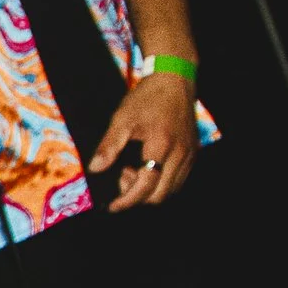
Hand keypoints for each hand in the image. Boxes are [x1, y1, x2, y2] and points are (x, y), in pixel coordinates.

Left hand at [89, 71, 198, 209]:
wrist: (174, 80)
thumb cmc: (147, 97)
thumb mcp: (122, 119)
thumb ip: (108, 146)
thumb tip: (95, 169)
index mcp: (161, 146)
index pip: (145, 186)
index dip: (127, 200)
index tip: (113, 206)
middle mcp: (180, 154)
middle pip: (160, 195)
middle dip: (137, 196)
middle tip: (121, 178)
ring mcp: (189, 154)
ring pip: (171, 190)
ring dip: (150, 190)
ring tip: (132, 170)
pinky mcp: (193, 153)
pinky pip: (178, 180)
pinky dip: (161, 182)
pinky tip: (146, 167)